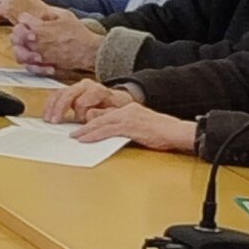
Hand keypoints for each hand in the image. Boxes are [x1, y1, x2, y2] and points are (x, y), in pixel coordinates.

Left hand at [26, 8, 110, 77]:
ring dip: (20, 48)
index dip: (25, 18)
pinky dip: (29, 62)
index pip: (22, 19)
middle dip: (19, 32)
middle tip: (26, 31)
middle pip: (15, 36)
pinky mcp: (43, 67)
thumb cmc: (78, 34)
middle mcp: (35, 42)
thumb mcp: (64, 15)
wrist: (87, 51)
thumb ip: (49, 13)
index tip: (29, 19)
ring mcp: (37, 56)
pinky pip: (28, 67)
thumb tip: (41, 15)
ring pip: (18, 53)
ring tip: (28, 45)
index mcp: (38, 28)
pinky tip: (35, 58)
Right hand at [43, 77, 130, 124]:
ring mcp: (76, 87)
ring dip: (51, 106)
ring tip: (47, 119)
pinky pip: (56, 95)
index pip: (82, 101)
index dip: (79, 114)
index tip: (81, 122)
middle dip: (60, 108)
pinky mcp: (69, 91)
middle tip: (54, 121)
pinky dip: (50, 105)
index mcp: (97, 90)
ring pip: (59, 93)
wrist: (116, 100)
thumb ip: (103, 114)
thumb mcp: (114, 112)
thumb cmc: (114, 107)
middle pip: (68, 94)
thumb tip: (88, 114)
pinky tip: (46, 115)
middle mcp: (85, 85)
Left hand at [72, 99, 193, 150]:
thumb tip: (112, 131)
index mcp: (129, 109)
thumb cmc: (162, 132)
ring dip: (86, 130)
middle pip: (100, 116)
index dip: (92, 120)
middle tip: (73, 133)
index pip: (106, 114)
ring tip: (75, 137)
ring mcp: (128, 117)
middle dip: (85, 125)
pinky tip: (86, 139)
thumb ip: (126, 127)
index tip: (82, 127)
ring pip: (101, 122)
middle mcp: (127, 110)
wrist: (176, 132)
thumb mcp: (140, 127)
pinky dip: (94, 135)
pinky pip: (107, 130)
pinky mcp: (129, 126)